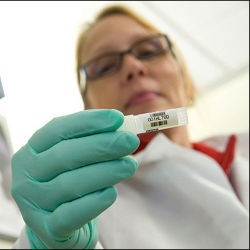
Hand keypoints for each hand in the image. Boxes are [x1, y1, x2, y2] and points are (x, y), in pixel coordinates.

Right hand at [11, 109, 138, 248]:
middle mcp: (27, 174)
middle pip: (65, 155)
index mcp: (33, 149)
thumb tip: (121, 128)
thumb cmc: (70, 178)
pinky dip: (93, 203)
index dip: (89, 122)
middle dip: (103, 145)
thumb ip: (93, 141)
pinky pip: (70, 215)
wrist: (59, 220)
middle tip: (130, 141)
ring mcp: (33, 203)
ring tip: (130, 165)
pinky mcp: (46, 228)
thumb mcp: (75, 157)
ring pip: (70, 184)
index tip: (117, 118)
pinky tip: (111, 193)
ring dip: (105, 172)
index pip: (59, 129)